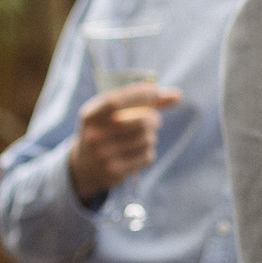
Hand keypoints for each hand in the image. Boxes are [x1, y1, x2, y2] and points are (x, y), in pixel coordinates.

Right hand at [67, 83, 183, 200]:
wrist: (85, 166)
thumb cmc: (105, 130)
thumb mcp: (112, 113)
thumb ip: (142, 101)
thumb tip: (177, 95)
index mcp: (90, 116)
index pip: (116, 101)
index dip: (139, 94)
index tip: (154, 90)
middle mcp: (94, 136)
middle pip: (142, 121)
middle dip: (154, 118)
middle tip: (153, 120)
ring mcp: (104, 155)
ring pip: (148, 139)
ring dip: (151, 136)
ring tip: (141, 137)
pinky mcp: (115, 171)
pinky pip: (147, 156)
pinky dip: (147, 152)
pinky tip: (136, 152)